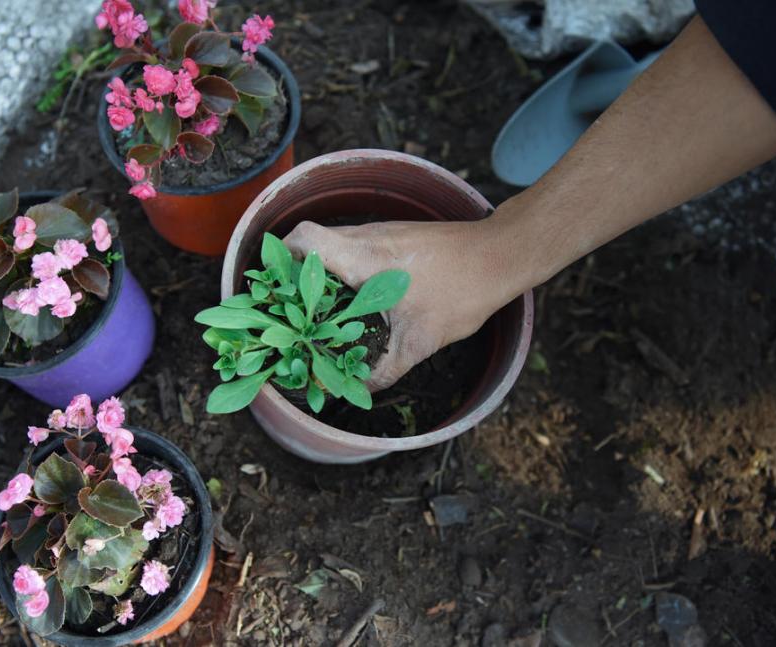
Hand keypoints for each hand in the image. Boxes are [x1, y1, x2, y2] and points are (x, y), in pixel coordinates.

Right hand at [283, 217, 521, 389]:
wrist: (503, 255)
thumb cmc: (462, 291)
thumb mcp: (419, 341)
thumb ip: (381, 370)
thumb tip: (354, 392)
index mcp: (364, 258)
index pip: (304, 239)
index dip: (279, 258)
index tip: (273, 288)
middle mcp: (367, 237)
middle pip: (311, 242)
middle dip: (295, 275)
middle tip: (291, 309)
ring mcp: (382, 232)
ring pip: (334, 245)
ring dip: (321, 273)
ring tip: (318, 309)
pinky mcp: (396, 236)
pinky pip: (356, 248)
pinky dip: (345, 270)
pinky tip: (354, 299)